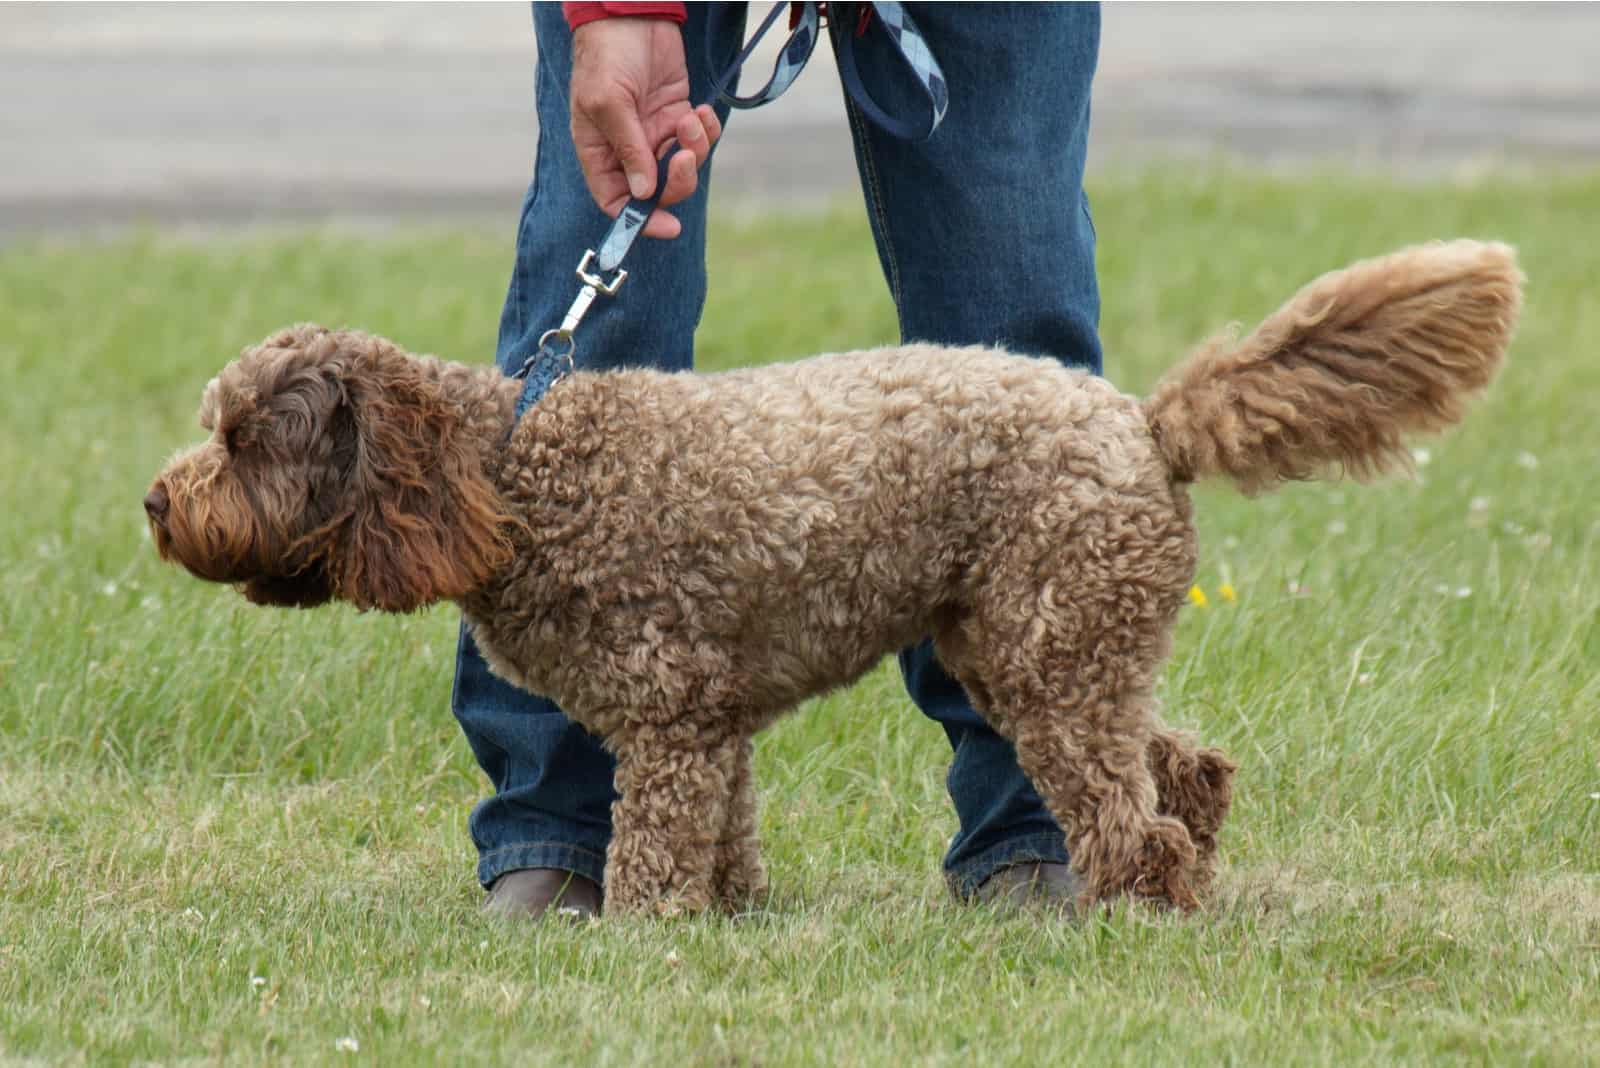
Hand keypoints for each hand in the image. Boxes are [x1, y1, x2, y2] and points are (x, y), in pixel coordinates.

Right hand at [570, 17, 722, 239]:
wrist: (631, 15)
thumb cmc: (606, 56)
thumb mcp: (609, 103)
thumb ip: (628, 149)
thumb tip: (644, 194)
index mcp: (600, 153)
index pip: (617, 202)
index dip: (640, 221)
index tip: (667, 225)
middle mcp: (628, 150)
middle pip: (657, 191)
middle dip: (677, 181)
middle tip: (684, 157)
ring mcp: (655, 134)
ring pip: (683, 167)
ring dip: (695, 150)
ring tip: (691, 121)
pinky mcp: (678, 116)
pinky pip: (700, 140)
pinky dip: (706, 131)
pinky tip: (700, 110)